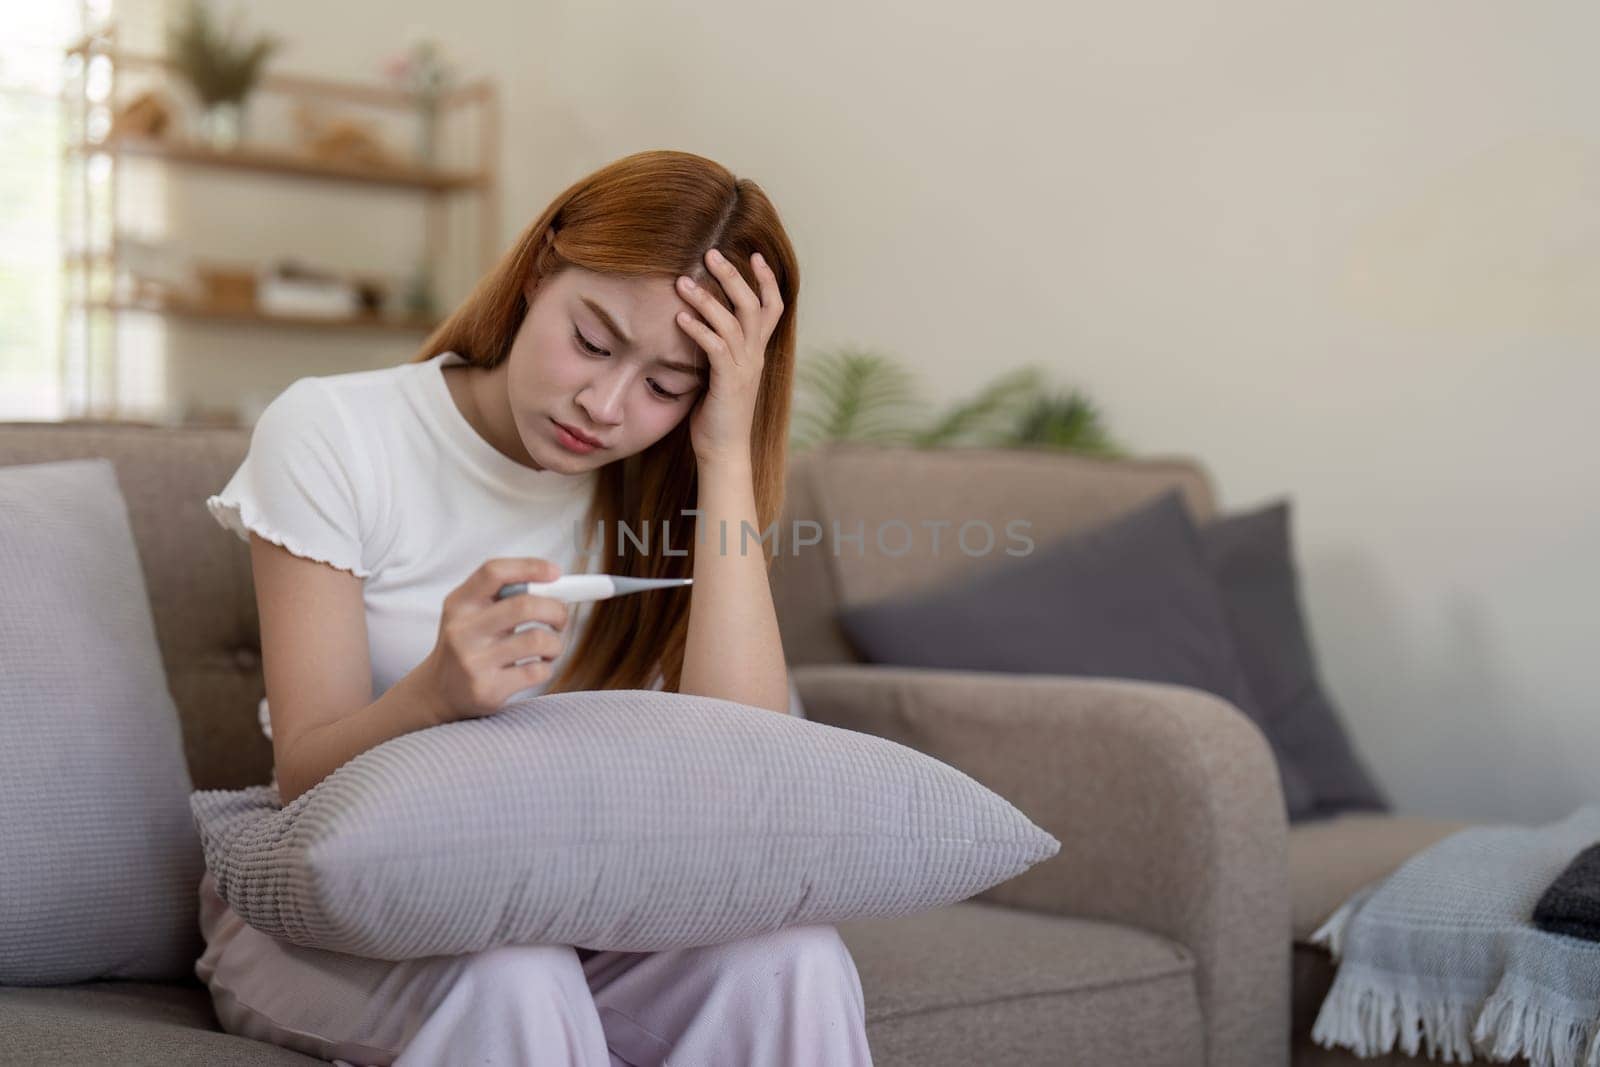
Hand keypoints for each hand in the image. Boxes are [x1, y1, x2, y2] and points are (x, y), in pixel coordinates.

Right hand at [420, 557, 570, 722]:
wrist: (438, 691)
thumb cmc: (468, 643)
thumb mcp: (470, 613)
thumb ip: (503, 595)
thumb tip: (554, 582)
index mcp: (459, 603)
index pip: (494, 572)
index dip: (530, 567)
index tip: (555, 572)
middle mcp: (463, 630)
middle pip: (525, 606)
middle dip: (556, 610)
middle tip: (560, 619)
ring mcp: (474, 662)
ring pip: (537, 640)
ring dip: (555, 643)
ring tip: (550, 647)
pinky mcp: (488, 689)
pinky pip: (536, 671)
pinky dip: (547, 667)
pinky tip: (538, 666)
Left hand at [674, 247, 782, 465]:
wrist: (725, 453)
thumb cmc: (717, 416)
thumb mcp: (722, 376)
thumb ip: (719, 351)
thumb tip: (699, 327)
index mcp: (757, 353)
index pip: (772, 308)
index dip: (766, 281)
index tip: (754, 255)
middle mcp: (756, 357)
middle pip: (753, 306)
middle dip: (733, 276)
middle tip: (711, 253)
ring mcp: (744, 369)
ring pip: (733, 323)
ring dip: (707, 299)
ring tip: (683, 282)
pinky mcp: (728, 382)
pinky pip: (715, 348)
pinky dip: (698, 329)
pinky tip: (680, 317)